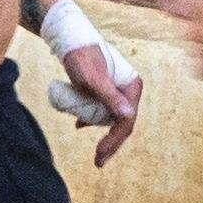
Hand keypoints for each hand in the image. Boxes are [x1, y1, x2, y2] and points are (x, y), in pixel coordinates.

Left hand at [61, 39, 143, 161]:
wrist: (70, 40)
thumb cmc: (80, 58)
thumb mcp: (93, 80)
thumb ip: (109, 97)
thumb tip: (127, 116)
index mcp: (132, 87)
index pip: (126, 122)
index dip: (113, 142)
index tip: (98, 156)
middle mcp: (129, 90)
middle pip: (122, 124)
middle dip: (110, 144)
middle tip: (98, 162)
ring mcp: (119, 90)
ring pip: (112, 119)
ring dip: (101, 131)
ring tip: (88, 141)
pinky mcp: (107, 90)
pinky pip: (103, 111)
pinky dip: (92, 119)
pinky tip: (79, 124)